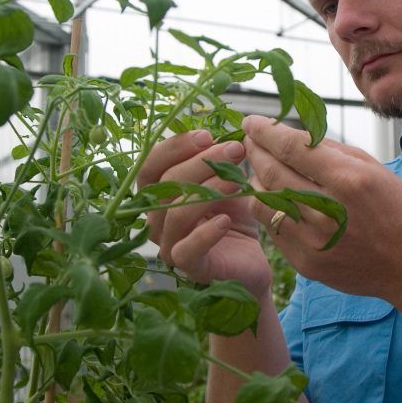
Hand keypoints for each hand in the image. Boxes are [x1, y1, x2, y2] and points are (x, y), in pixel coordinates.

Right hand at [136, 130, 271, 297]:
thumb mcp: (225, 182)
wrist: (251, 260)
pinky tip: (226, 220)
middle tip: (235, 149)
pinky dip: (206, 233)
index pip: (150, 165)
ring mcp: (168, 245)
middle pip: (165, 184)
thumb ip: (219, 160)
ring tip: (237, 179)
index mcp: (158, 194)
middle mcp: (155, 219)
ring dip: (209, 190)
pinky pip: (186, 249)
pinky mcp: (187, 268)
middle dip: (201, 162)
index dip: (175, 147)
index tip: (206, 135)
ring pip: (176, 213)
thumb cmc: (233, 217)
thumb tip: (228, 134)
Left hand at [243, 115, 401, 306]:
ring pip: (263, 202)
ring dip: (256, 180)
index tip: (252, 122)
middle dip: (255, 151)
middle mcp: (327, 210)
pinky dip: (268, 209)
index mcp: (348, 179)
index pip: (292, 148)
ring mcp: (314, 240)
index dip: (266, 132)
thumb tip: (289, 136)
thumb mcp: (371, 167)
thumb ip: (329, 150)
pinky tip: (275, 198)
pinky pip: (272, 229)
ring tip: (259, 168)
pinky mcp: (306, 262)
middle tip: (248, 140)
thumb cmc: (396, 208)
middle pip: (272, 172)